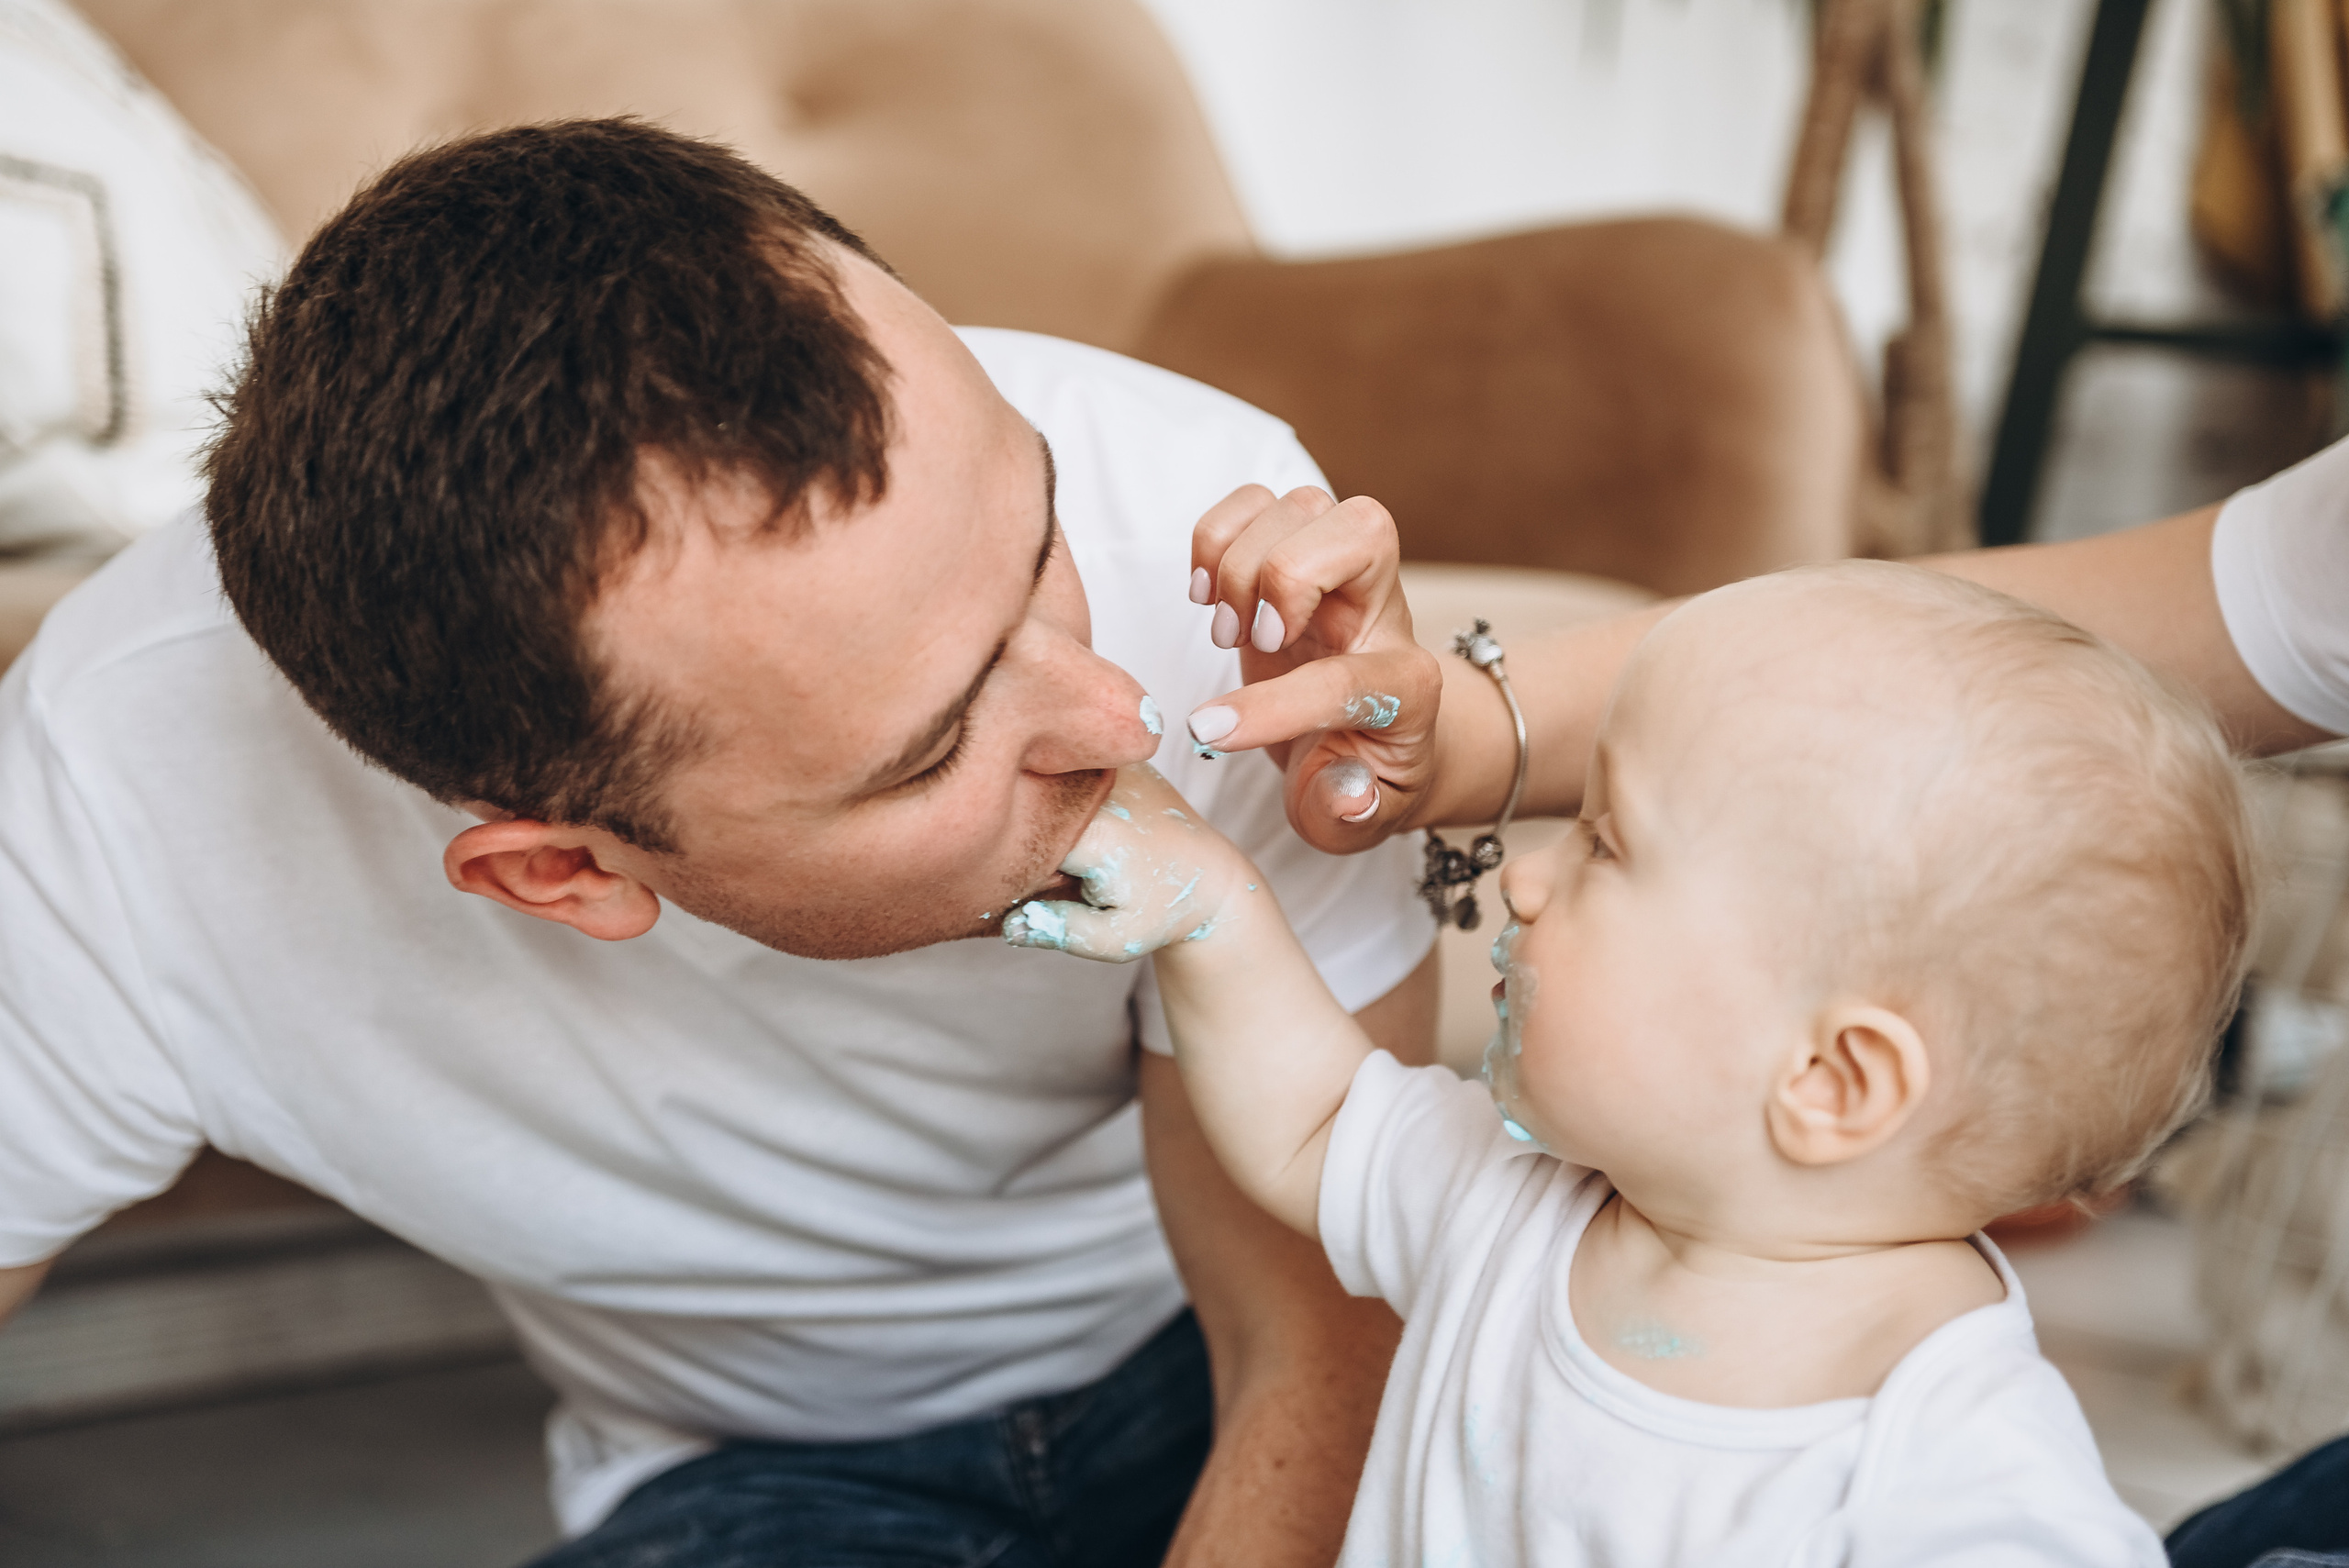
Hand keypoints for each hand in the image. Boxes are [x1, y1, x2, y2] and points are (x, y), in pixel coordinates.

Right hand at [1002, 764, 1262, 962]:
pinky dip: (1065, 801)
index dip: (1022, 867)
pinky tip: (1096, 831)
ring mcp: (1111, 765)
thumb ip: (1059, 931)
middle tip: (1070, 873)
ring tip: (1087, 852)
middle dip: (1033, 841)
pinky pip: (1067, 775)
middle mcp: (1101, 785)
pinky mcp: (1115, 761)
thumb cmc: (1159, 912)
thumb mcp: (1114, 940)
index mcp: (1096, 830)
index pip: (1019, 838)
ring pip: (1045, 786)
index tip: (1052, 888)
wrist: (1209, 878)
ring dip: (1047, 816)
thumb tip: (1007, 923)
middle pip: (1029, 806)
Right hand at [1185, 485, 1442, 853]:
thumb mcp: (1356, 821)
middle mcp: (1381, 613)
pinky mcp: (1290, 555)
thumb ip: (1348, 812)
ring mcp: (1337, 575)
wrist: (1369, 742)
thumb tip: (1345, 790)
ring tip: (1227, 632)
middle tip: (1250, 643)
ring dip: (1241, 563)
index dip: (1275, 706)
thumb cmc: (1357, 779)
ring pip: (1302, 503)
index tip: (1210, 732)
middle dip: (1287, 577)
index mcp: (1407, 688)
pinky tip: (1208, 595)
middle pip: (1365, 527)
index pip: (1351, 676)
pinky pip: (1257, 498)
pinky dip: (1215, 535)